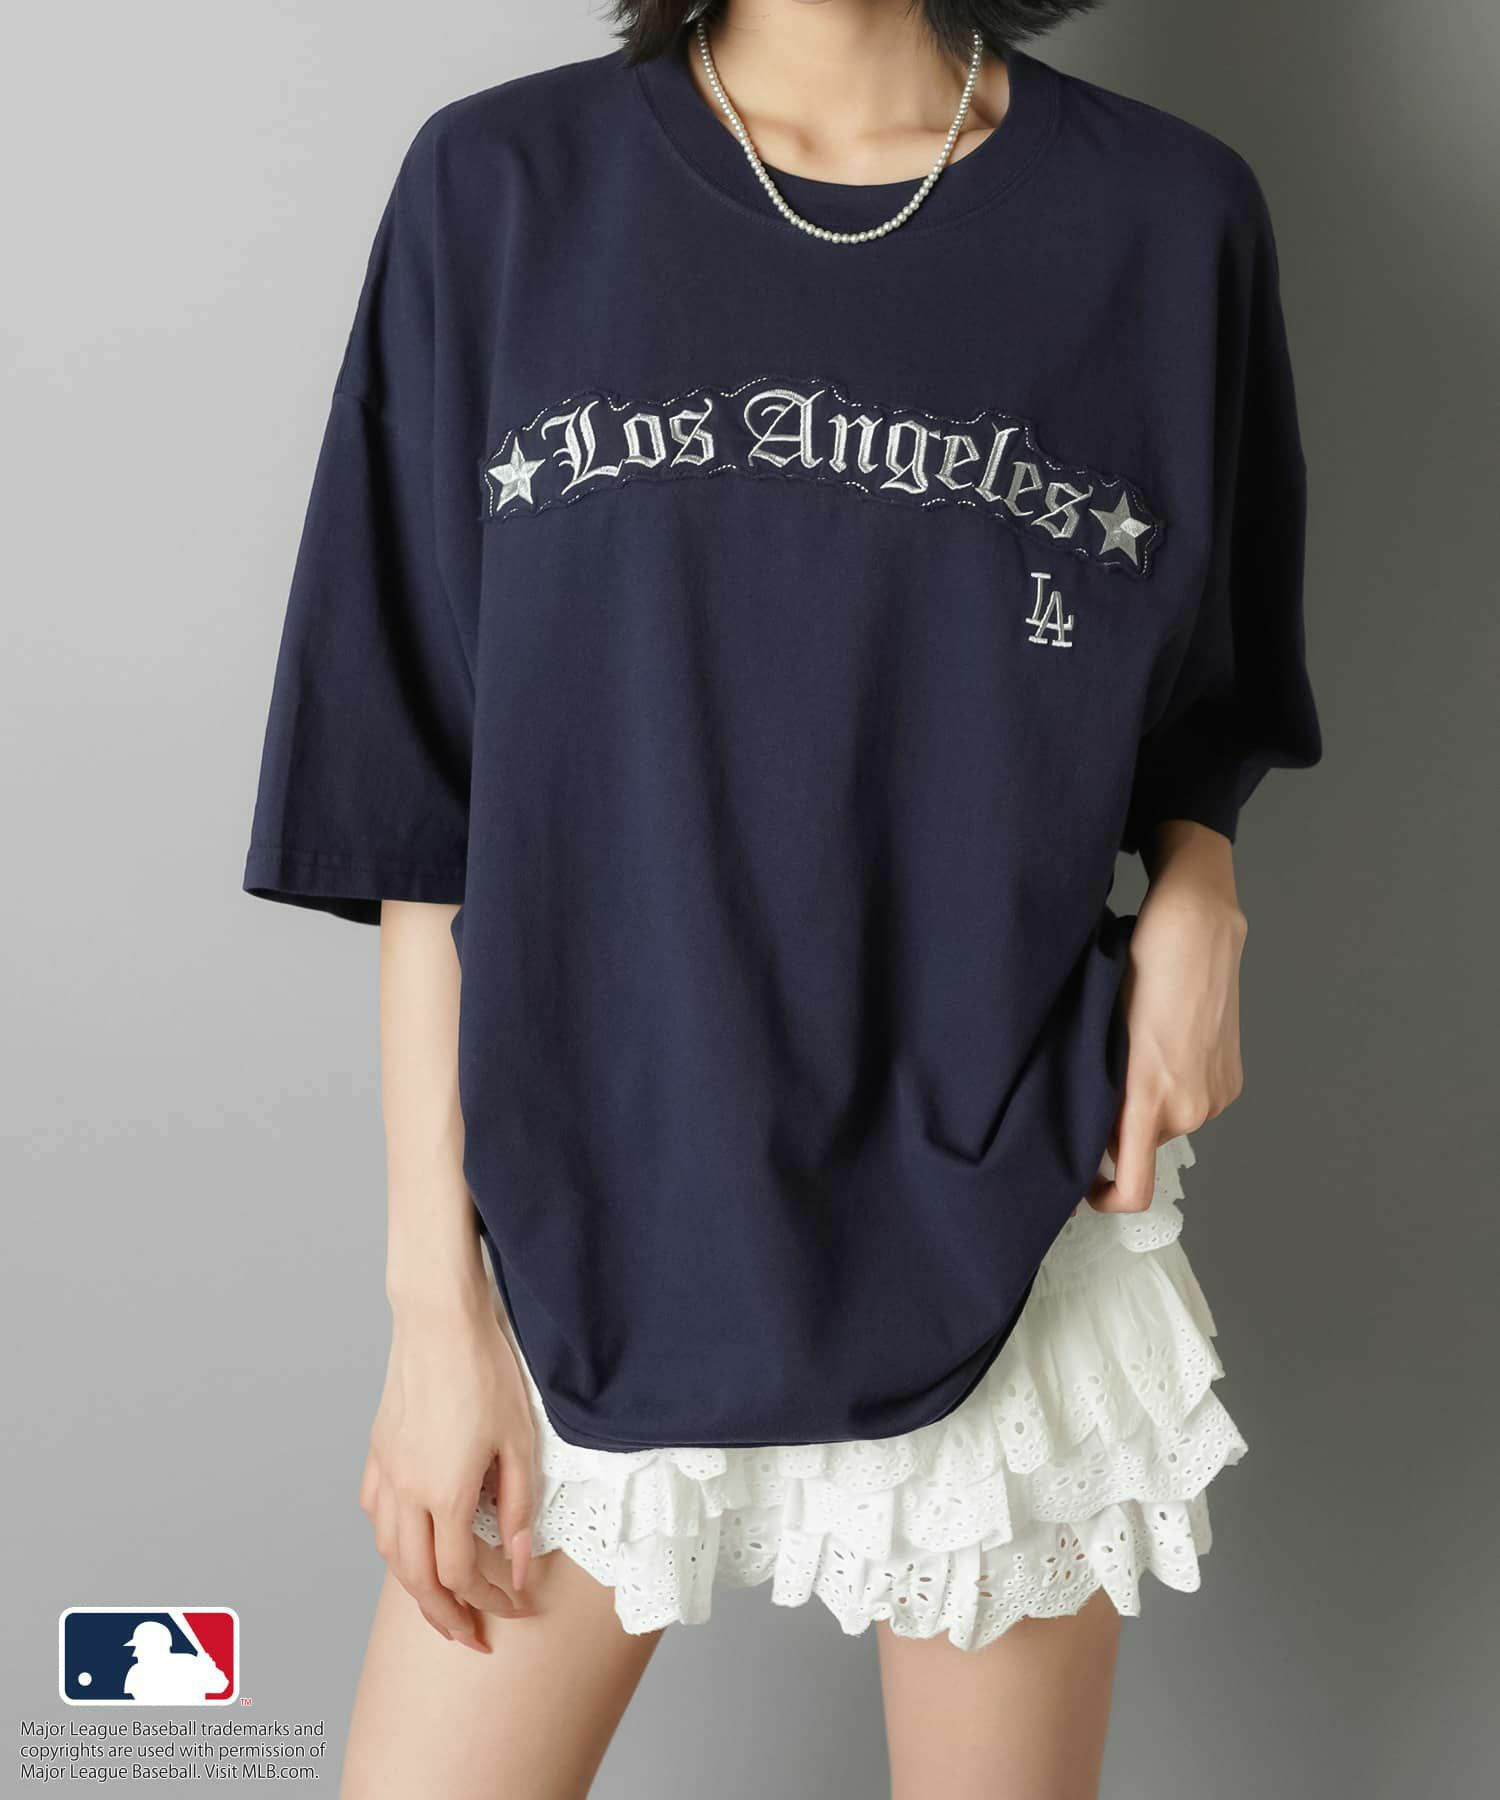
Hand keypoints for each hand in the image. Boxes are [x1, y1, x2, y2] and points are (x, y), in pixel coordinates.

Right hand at [358, 1293, 538, 1651]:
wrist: (439, 1320)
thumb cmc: (486, 1372)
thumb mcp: (521, 1442)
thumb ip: (520, 1509)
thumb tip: (520, 1566)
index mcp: (446, 1493)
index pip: (461, 1573)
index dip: (491, 1599)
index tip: (519, 1604)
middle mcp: (407, 1491)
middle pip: (416, 1579)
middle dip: (445, 1617)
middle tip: (471, 1637)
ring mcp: (387, 1470)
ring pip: (388, 1552)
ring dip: (414, 1585)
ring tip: (441, 1599)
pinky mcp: (377, 1449)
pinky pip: (374, 1512)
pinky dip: (390, 1541)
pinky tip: (409, 1538)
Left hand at [1088, 822, 1247, 1212]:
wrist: (1196, 928)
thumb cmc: (1138, 968)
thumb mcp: (1103, 1032)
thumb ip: (1099, 1090)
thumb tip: (1090, 1128)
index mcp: (1148, 1101)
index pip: (1133, 1189)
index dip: (1104, 1199)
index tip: (1083, 1184)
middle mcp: (1189, 1110)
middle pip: (1143, 1147)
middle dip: (1118, 1127)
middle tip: (1101, 1078)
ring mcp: (1216, 1096)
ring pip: (1168, 1123)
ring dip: (1148, 1104)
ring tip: (1134, 1051)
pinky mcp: (1232, 1080)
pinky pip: (1193, 1102)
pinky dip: (1175, 1088)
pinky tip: (1166, 1045)